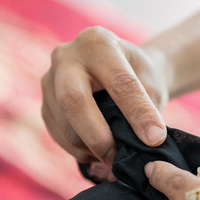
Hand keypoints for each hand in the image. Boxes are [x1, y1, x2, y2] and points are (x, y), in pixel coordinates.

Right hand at [41, 26, 169, 163]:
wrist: (120, 71)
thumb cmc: (139, 77)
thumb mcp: (152, 83)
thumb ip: (148, 107)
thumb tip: (148, 140)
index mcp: (98, 42)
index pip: (118, 81)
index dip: (137, 113)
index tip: (155, 139)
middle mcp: (66, 57)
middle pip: (72, 99)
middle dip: (97, 135)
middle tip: (118, 157)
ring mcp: (49, 80)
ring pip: (63, 124)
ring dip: (89, 148)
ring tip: (114, 156)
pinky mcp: (45, 105)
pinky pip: (58, 135)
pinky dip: (80, 150)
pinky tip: (98, 151)